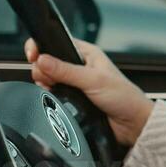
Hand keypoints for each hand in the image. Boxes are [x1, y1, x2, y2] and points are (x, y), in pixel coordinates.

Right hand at [24, 37, 153, 146]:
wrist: (131, 124)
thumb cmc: (124, 97)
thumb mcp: (93, 80)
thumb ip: (66, 71)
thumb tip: (42, 60)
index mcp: (87, 53)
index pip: (57, 42)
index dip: (42, 46)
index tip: (33, 55)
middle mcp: (79, 66)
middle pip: (47, 62)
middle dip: (42, 70)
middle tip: (49, 79)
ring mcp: (75, 83)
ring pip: (48, 79)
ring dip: (46, 84)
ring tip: (54, 90)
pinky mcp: (72, 99)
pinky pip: (53, 95)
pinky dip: (50, 97)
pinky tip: (55, 99)